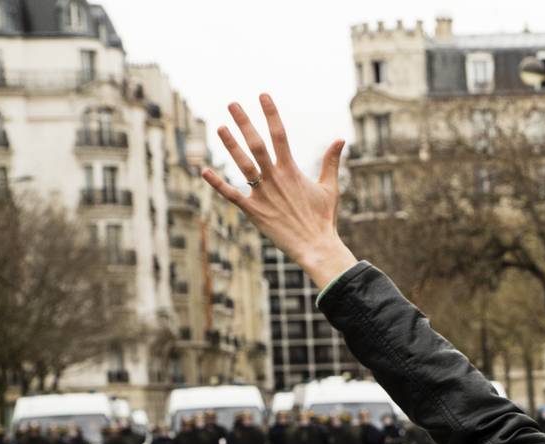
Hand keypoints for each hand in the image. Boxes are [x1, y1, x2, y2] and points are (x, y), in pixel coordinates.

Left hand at [200, 94, 356, 288]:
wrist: (317, 247)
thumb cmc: (324, 219)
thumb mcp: (330, 188)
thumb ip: (331, 162)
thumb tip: (340, 139)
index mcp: (292, 170)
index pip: (280, 135)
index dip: (271, 114)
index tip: (263, 96)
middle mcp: (275, 178)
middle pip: (257, 144)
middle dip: (244, 122)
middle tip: (232, 104)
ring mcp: (263, 194)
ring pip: (243, 164)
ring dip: (230, 145)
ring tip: (220, 127)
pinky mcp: (254, 211)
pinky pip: (232, 195)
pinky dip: (217, 183)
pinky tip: (204, 170)